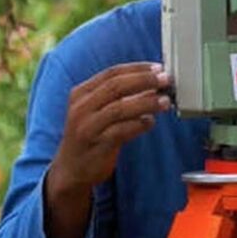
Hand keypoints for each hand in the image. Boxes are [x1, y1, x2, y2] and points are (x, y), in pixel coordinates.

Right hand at [49, 62, 171, 194]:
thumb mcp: (99, 111)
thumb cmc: (91, 136)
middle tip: (165, 80)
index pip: (112, 73)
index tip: (158, 68)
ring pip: (119, 108)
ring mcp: (87, 127)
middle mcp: (81, 107)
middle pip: (115, 86)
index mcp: (82, 93)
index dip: (137, 69)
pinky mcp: (96, 145)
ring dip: (146, 102)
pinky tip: (150, 122)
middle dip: (144, 80)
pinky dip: (139, 125)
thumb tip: (154, 85)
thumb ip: (121, 97)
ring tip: (165, 101)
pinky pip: (121, 131)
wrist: (71, 169)